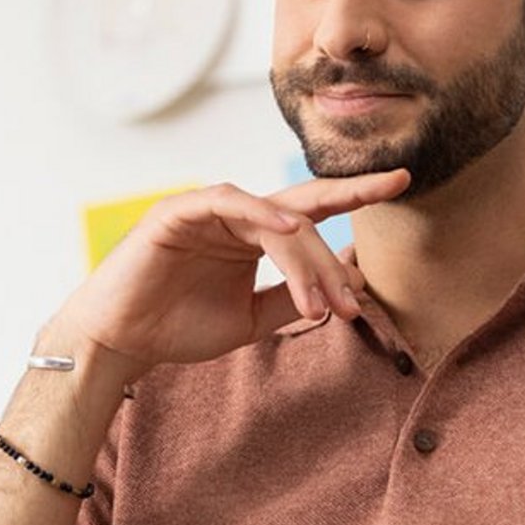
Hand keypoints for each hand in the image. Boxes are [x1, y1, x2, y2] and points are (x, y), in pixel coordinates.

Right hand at [42, 170, 409, 382]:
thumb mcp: (251, 320)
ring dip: (304, 261)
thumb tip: (350, 288)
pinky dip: (259, 214)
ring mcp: (208, 208)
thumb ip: (292, 300)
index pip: (313, 211)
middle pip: (303, 208)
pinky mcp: (179, 210)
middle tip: (377, 234)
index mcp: (253, 235)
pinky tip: (288, 232)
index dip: (356, 195)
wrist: (122, 341)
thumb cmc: (178, 327)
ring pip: (274, 217)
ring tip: (322, 305)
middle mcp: (236, 215)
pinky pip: (227, 202)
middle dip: (349, 204)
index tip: (403, 183)